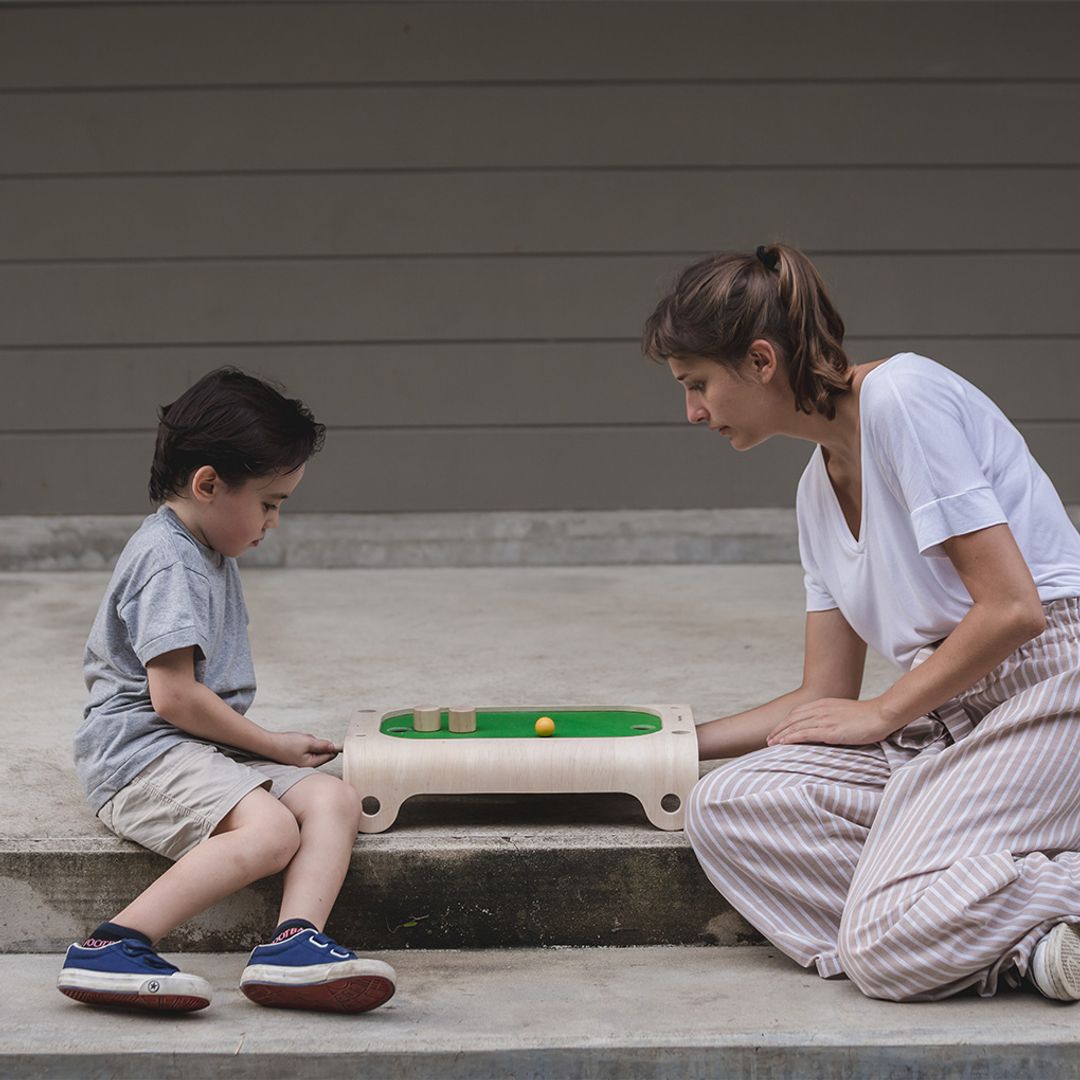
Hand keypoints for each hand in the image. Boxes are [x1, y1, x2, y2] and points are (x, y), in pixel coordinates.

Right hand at [268, 731, 340, 766]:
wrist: (268, 743)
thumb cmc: (286, 744)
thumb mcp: (307, 742)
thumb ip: (322, 745)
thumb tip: (333, 747)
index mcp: (310, 763)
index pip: (328, 756)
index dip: (334, 748)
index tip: (340, 743)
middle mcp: (306, 764)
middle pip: (320, 751)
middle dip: (317, 743)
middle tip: (309, 739)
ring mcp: (300, 760)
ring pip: (312, 747)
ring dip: (309, 741)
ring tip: (299, 738)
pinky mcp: (295, 756)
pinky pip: (305, 746)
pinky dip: (302, 741)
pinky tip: (295, 740)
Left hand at [767, 697, 896, 747]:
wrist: (881, 715)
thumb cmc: (867, 717)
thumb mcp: (844, 713)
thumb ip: (831, 717)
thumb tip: (824, 728)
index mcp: (823, 703)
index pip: (797, 712)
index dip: (785, 722)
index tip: (777, 730)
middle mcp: (821, 709)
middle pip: (792, 719)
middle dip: (778, 729)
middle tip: (768, 739)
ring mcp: (825, 719)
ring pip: (795, 726)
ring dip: (781, 735)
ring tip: (771, 744)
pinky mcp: (830, 730)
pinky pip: (805, 734)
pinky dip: (791, 738)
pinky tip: (783, 743)